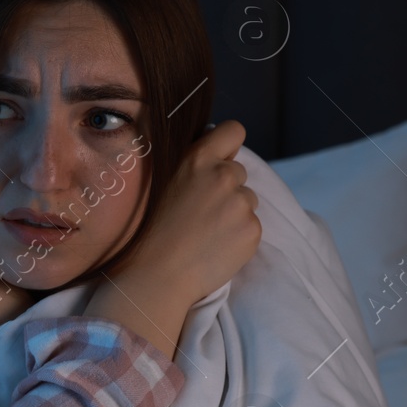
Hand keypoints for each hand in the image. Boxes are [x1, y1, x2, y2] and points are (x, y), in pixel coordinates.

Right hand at [120, 120, 259, 306]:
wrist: (158, 275)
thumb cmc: (153, 231)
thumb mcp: (165, 182)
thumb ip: (195, 166)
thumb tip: (220, 157)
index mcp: (198, 159)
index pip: (233, 130)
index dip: (229, 145)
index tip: (222, 159)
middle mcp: (224, 176)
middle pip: (240, 172)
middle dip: (228, 188)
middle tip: (203, 212)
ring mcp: (241, 204)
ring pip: (247, 200)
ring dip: (235, 212)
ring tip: (208, 233)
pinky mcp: (253, 230)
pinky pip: (252, 226)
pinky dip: (239, 236)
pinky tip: (216, 247)